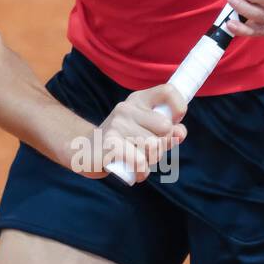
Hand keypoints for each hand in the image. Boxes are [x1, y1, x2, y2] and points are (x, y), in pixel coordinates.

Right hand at [72, 84, 186, 183]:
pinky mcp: (110, 145)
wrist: (84, 152)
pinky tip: (135, 172)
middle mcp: (127, 109)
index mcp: (138, 101)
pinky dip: (142, 172)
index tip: (175, 124)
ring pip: (154, 147)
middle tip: (148, 151)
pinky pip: (140, 161)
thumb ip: (166, 131)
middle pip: (166, 128)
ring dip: (151, 161)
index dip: (179, 107)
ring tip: (138, 160)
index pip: (168, 91)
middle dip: (163, 146)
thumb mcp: (145, 132)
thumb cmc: (122, 142)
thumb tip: (179, 133)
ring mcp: (117, 125)